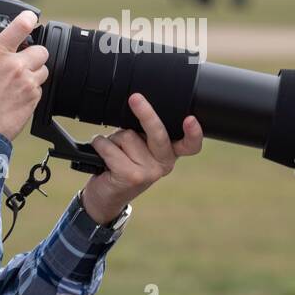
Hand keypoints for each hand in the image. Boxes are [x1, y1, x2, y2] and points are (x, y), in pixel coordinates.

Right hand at [0, 10, 48, 140]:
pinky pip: (40, 89)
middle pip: (41, 49)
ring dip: (34, 71)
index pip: (21, 26)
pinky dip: (32, 89)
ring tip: (18, 79)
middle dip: (32, 52)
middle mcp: (16, 66)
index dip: (28, 18)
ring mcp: (27, 84)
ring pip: (44, 69)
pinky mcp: (33, 101)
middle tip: (20, 60)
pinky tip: (16, 95)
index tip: (29, 18)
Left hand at [81, 92, 203, 224]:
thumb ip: (145, 133)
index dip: (194, 133)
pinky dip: (100, 145)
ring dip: (113, 138)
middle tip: (135, 98)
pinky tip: (101, 155)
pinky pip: (109, 147)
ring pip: (126, 135)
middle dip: (145, 113)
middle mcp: (164, 164)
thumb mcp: (140, 148)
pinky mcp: (130, 176)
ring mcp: (148, 173)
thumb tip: (134, 108)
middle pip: (158, 133)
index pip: (190, 145)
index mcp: (171, 153)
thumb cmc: (123, 165)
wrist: (107, 196)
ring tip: (113, 151)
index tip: (190, 119)